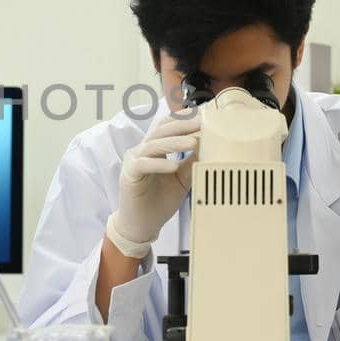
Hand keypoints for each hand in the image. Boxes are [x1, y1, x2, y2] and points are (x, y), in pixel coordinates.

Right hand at [106, 110, 199, 257]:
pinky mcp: (129, 175)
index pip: (168, 126)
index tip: (204, 115)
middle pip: (162, 130)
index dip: (184, 118)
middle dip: (182, 125)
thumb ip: (191, 162)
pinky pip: (144, 165)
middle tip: (201, 123)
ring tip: (193, 142)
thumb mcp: (182, 179)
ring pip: (154, 145)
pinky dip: (159, 164)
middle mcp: (142, 150)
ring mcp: (134, 161)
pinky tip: (173, 166)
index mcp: (154, 148)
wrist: (142, 225)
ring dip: (174, 142)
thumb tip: (210, 146)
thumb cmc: (159, 201)